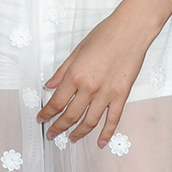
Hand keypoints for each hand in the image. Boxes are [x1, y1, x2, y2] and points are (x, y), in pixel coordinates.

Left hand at [37, 6, 160, 147]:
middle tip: (52, 134)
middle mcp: (89, 88)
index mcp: (75, 75)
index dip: (47, 113)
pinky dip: (106, 133)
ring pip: (89, 121)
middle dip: (58, 127)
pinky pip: (113, 119)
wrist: (131, 30)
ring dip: (78, 133)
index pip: (56, 102)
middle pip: (70, 115)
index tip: (41, 119)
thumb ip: (62, 70)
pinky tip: (100, 142)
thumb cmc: (104, 34)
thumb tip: (49, 85)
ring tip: (71, 138)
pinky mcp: (122, 95)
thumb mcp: (77, 49)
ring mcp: (106, 94)